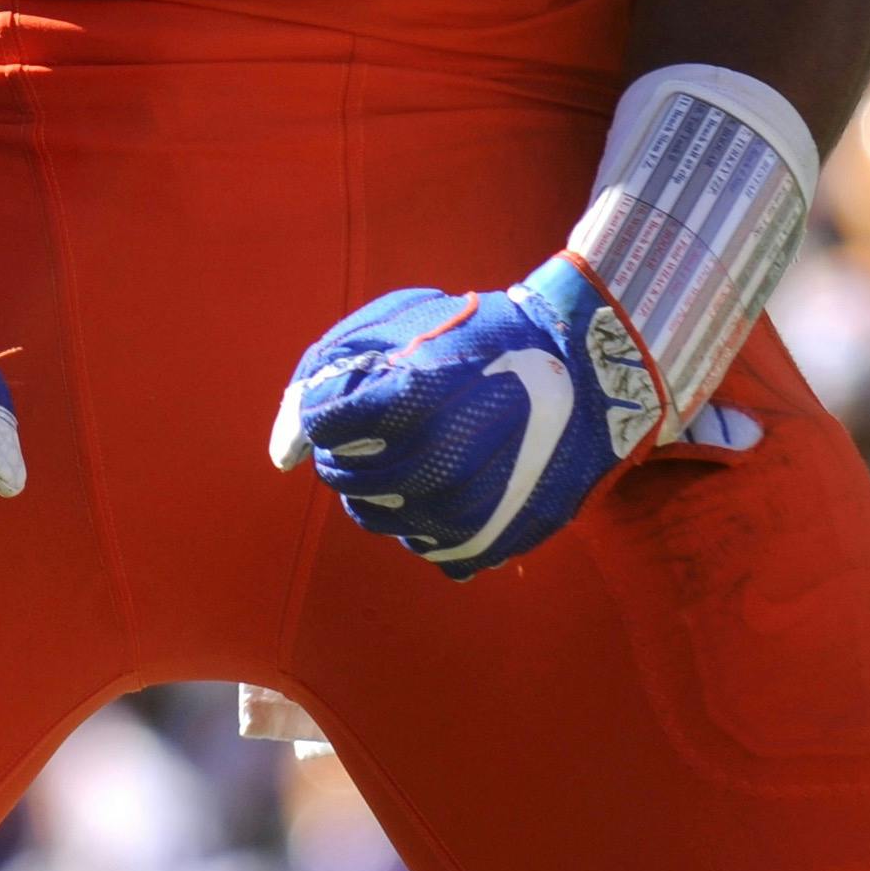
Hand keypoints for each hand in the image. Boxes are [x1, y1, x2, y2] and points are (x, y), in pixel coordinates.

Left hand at [267, 256, 665, 579]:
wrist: (587, 375)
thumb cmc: (485, 336)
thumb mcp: (404, 324)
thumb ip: (328, 372)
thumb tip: (282, 451)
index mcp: (409, 404)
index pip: (322, 425)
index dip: (335, 404)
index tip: (364, 393)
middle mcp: (432, 468)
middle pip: (342, 474)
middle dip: (352, 444)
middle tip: (389, 422)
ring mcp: (458, 516)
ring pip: (373, 515)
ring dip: (380, 483)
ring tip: (418, 448)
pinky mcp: (481, 546)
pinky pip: (419, 544)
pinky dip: (421, 515)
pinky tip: (449, 480)